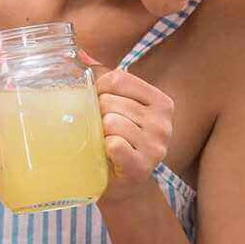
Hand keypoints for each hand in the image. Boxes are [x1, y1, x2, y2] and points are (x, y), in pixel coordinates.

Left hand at [81, 51, 174, 202]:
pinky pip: (113, 144)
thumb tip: (80, 54)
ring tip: (106, 145)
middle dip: (98, 116)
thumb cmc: (117, 143)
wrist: (122, 188)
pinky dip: (104, 150)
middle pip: (110, 101)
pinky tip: (110, 157)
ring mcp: (156, 145)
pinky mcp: (142, 166)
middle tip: (103, 133)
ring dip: (100, 135)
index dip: (99, 90)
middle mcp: (164, 122)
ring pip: (110, 122)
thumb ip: (103, 81)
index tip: (99, 106)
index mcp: (161, 102)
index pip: (118, 78)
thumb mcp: (117, 109)